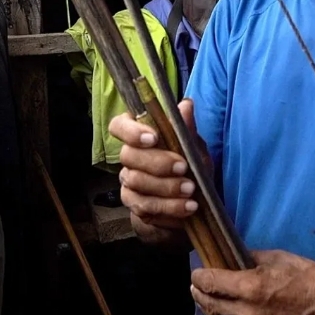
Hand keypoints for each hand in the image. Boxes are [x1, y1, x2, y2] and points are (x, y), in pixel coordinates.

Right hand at [108, 98, 206, 242]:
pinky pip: (144, 208)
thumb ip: (187, 129)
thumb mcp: (195, 147)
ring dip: (166, 188)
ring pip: (136, 183)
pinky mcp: (135, 207)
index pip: (119, 126)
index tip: (153, 138)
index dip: (131, 131)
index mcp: (140, 135)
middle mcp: (129, 158)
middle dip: (158, 163)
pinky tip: (187, 209)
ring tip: (191, 191)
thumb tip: (186, 105)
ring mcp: (129, 183)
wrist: (193, 201)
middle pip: (128, 156)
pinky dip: (169, 209)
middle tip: (184, 168)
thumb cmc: (191, 166)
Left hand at [191, 250, 314, 314]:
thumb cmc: (309, 276)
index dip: (199, 276)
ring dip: (209, 311)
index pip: (212, 282)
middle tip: (196, 285)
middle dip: (200, 293)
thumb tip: (233, 258)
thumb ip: (250, 258)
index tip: (196, 271)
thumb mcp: (278, 257)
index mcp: (251, 287)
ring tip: (205, 301)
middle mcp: (249, 313)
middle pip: (212, 304)